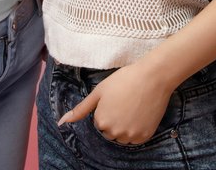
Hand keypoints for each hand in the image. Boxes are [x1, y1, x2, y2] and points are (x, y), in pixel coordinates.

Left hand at [58, 62, 176, 145]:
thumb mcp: (99, 91)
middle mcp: (115, 132)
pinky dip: (138, 129)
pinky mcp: (145, 136)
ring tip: (134, 108)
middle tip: (126, 102)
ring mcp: (131, 135)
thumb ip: (81, 109)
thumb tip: (61, 123)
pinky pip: (136, 138)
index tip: (117, 98)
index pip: (100, 123)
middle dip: (116, 120)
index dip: (108, 110)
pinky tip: (142, 114)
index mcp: (101, 121)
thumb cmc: (125, 79)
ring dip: (126, 127)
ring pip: (123, 137)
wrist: (153, 76)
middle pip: (111, 132)